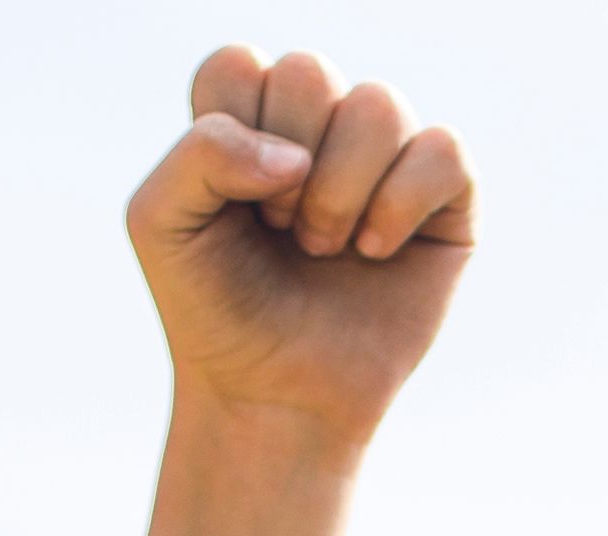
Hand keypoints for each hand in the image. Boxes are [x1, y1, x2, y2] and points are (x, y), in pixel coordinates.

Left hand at [132, 45, 473, 455]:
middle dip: (287, 164)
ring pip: (380, 105)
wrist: (275, 400)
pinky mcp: (446, 202)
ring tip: (325, 250)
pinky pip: (443, 149)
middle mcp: (321, 129)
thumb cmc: (216, 312)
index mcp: (250, 119)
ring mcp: (386, 160)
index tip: (231, 205)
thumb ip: (199, 152)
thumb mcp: (162, 223)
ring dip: (340, 191)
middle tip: (281, 232)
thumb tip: (297, 156)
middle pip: (310, 74)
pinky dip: (402, 202)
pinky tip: (376, 253)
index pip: (241, 64)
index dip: (233, 132)